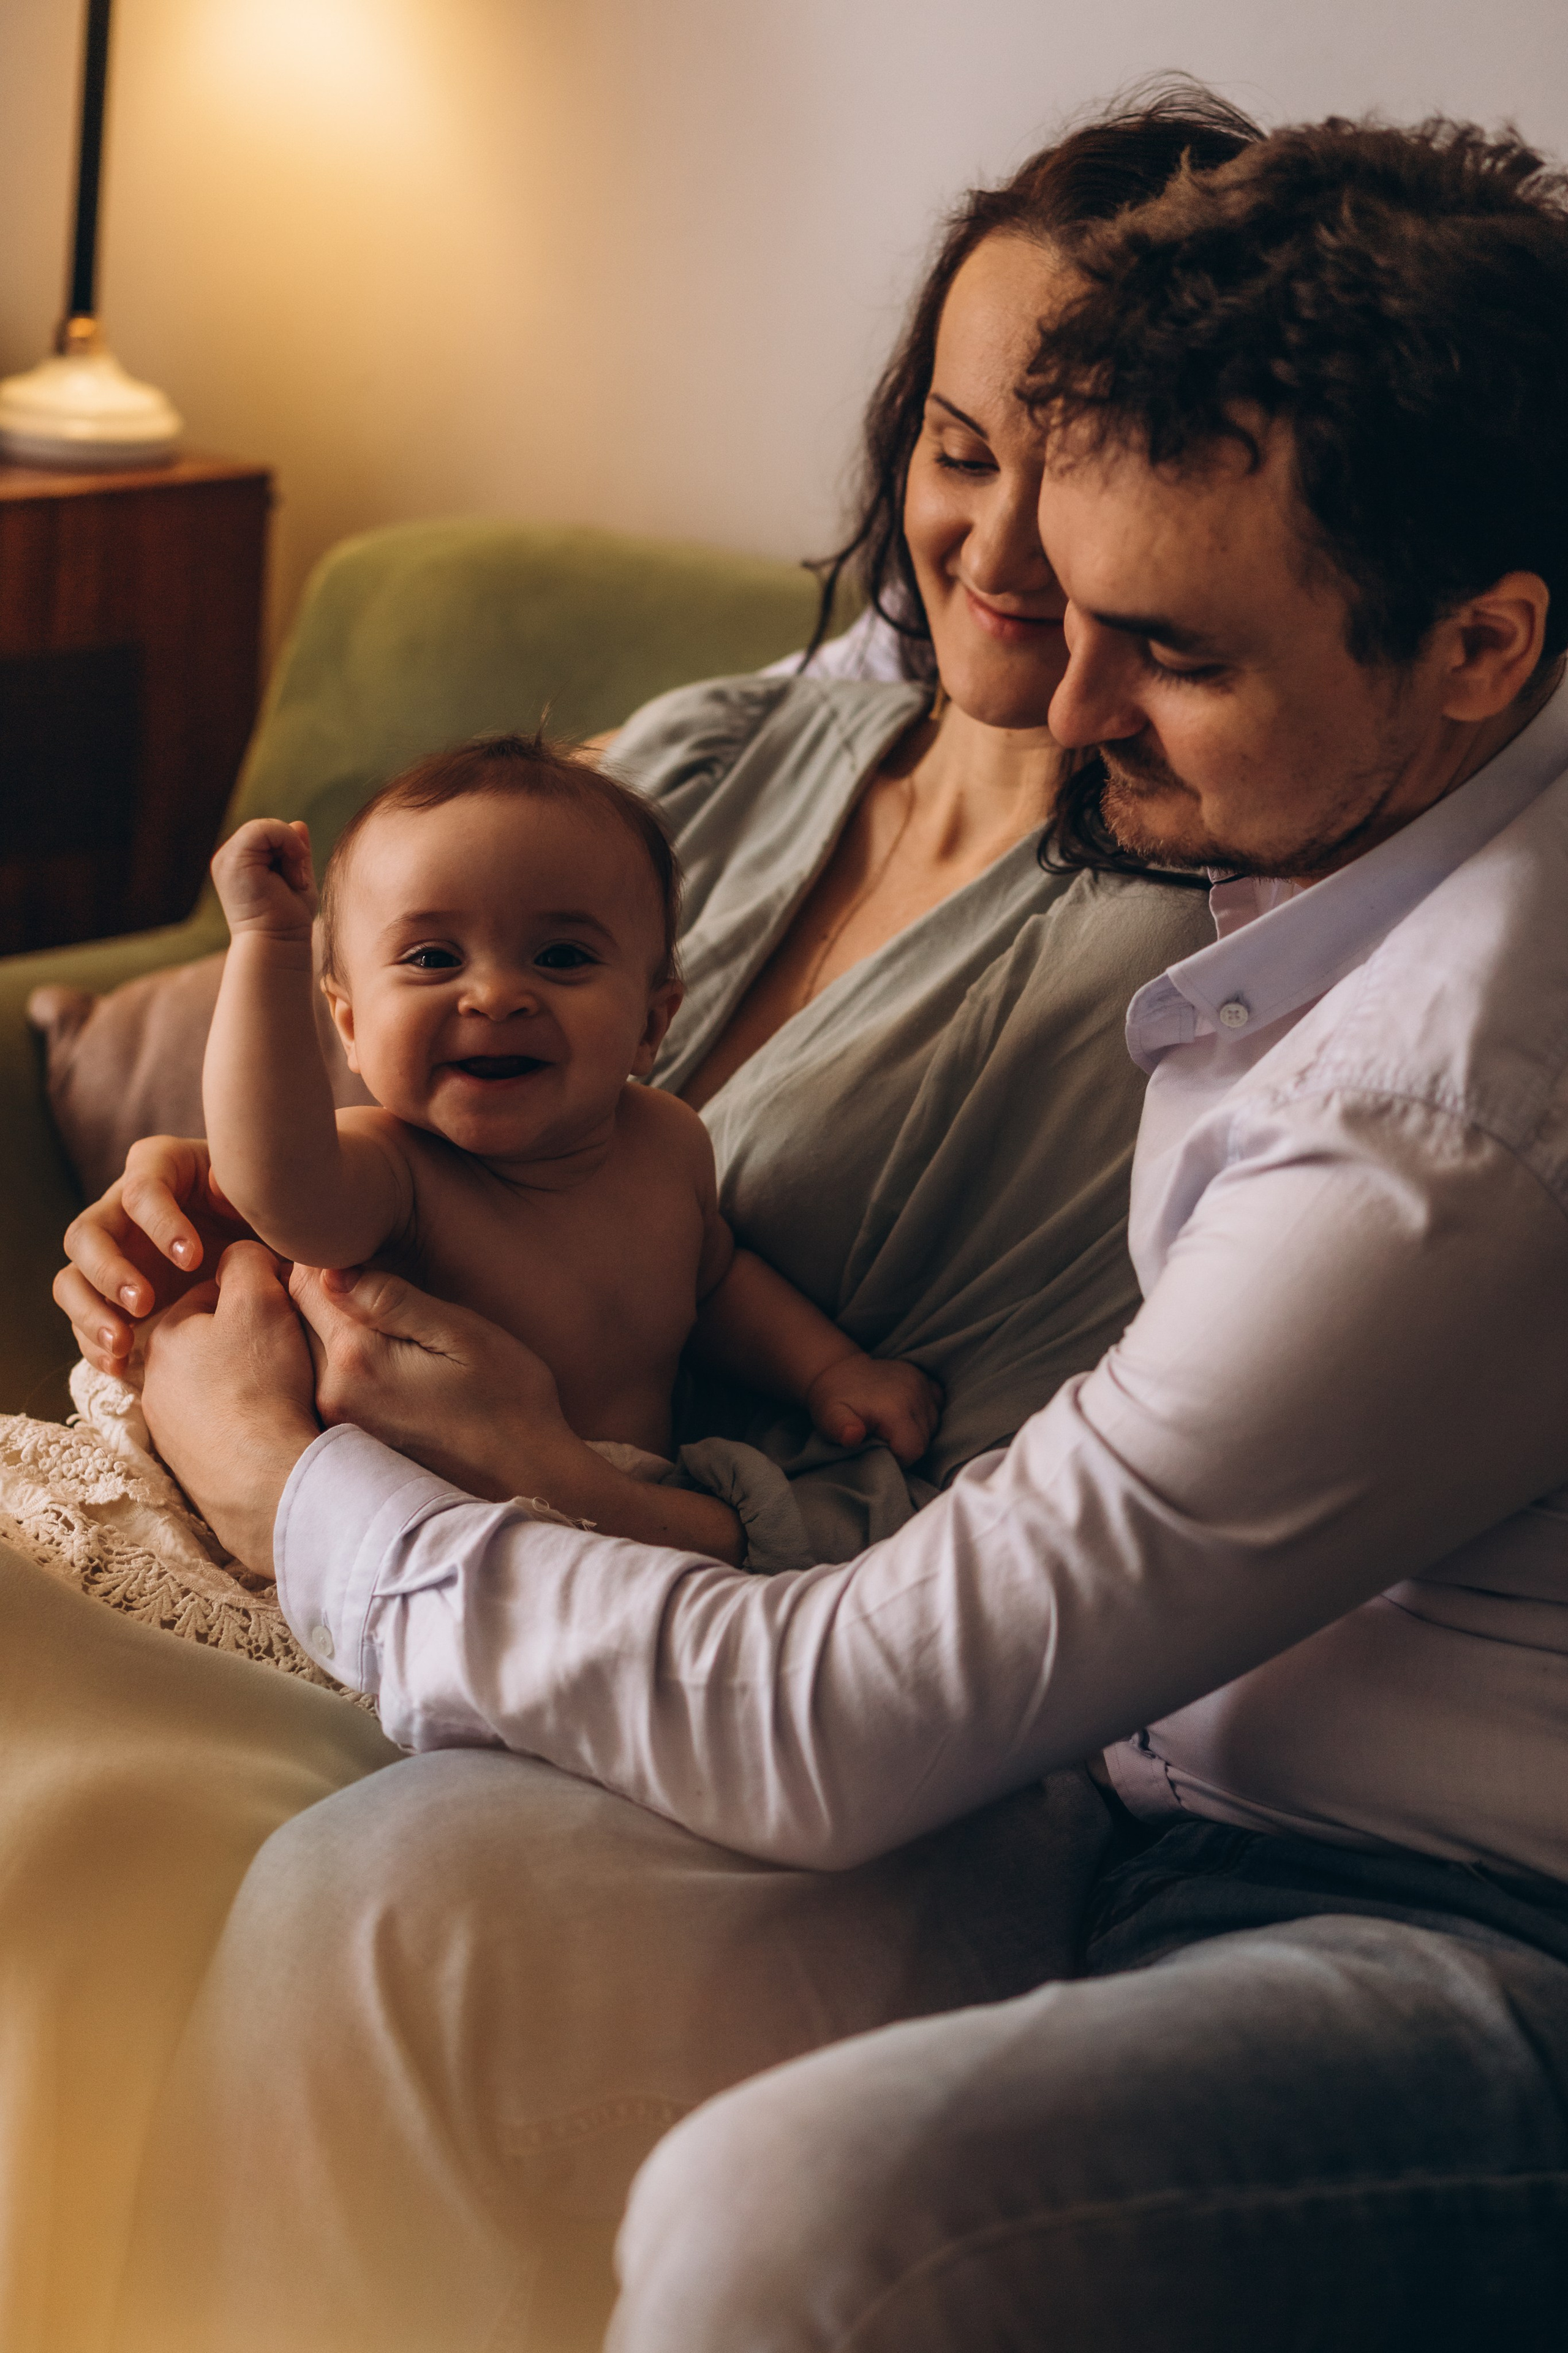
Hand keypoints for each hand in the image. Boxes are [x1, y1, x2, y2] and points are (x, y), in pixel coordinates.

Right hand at [56, 1136, 256, 1373]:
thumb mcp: (262, 1198)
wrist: (273, 1252)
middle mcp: (122, 1208)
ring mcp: (112, 1253)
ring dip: (90, 1312)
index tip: (194, 1259)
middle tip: (143, 1304)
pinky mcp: (110, 1294)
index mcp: (160, 1168)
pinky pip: (84, 1317)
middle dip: (109, 1270)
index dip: (162, 1223)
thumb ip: (241, 1190)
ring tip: (121, 1344)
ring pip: (72, 1278)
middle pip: (87, 1233)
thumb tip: (215, 1183)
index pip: (142, 1189)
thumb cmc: (268, 1213)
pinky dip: (94, 1343)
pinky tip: (118, 1366)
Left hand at [141, 1243, 319, 1575]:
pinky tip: (271, 1425)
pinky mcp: (188, 1466)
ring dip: (244, 1383)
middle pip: (210, 1342)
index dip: (256, 1295)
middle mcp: (153, 1383)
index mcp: (163, 1335)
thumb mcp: (260, 1301)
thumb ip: (248, 1261)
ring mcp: (168, 1429)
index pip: (211, 1294)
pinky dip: (243, 1422)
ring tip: (284, 1390)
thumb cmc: (261, 1384)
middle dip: (245, 1340)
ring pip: (213, 1386)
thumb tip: (243, 1255)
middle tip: (289, 1349)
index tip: (285, 1308)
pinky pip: (219, 1428)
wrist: (263, 1479)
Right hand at [210, 817, 315, 939]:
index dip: (290, 847)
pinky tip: (292, 872)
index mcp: (240, 863)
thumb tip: (299, 824)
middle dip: (290, 848)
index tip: (297, 879)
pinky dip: (287, 843)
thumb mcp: (297, 878)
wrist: (278, 943)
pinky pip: (262, 829)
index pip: (268, 834)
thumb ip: (295, 851)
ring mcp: (226, 859)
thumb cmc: (289, 920)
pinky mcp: (231, 861)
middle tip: (295, 881)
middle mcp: (227, 858)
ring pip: (265, 826)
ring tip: (291, 881)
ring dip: (290, 849)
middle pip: (266, 827)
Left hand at [291, 1265, 747, 1561]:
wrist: (529, 1485)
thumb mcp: (467, 1335)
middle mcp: (330, 1396)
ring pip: (303, 1356)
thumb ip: (396, 1300)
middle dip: (323, 1298)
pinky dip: (338, 1374)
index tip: (366, 1259)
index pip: (304, 1280)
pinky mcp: (343, 1450)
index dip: (331, 1258)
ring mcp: (332, 1428)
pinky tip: (384, 1381)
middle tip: (372, 1295)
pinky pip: (319, 1391)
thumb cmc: (512, 1404)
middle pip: (295, 1319)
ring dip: (327, 1337)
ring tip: (383, 1342)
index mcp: (356, 1357)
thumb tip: (332, 1268)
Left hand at [805, 1354, 942, 1465]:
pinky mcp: (922, 1377)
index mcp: (895, 1408)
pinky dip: (924, 1414)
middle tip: (881, 1439)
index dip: (898, 1458)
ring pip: (933, 1423)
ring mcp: (920, 1382)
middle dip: (906, 1446)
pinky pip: (936, 1403)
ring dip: (915, 1431)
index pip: (913, 1450)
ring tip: (890, 1427)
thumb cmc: (833, 1400)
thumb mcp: (830, 1418)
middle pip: (925, 1439)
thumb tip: (852, 1436)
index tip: (879, 1450)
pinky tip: (905, 1414)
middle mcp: (915, 1393)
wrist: (836, 1369)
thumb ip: (841, 1429)